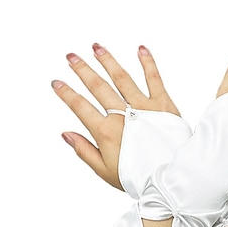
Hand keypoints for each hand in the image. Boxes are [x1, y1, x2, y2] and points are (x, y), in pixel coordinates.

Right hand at [52, 44, 186, 190]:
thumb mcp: (105, 171)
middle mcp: (123, 116)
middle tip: (71, 57)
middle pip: (98, 87)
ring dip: (107, 61)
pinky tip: (140, 49)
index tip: (56, 82)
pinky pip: (154, 79)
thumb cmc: (139, 178)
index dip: (66, 94)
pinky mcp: (164, 105)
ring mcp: (144, 108)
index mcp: (107, 132)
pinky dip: (148, 63)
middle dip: (82, 70)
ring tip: (96, 47)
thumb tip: (66, 134)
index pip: (80, 107)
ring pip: (122, 78)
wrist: (171, 179)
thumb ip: (84, 151)